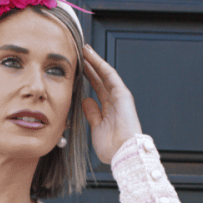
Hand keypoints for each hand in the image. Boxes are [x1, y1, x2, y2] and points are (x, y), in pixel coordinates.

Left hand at [81, 45, 142, 164]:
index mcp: (109, 110)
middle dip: (90, 66)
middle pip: (100, 79)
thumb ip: (92, 113)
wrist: (123, 153)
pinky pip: (110, 75)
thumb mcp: (96, 128)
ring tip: (84, 49)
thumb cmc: (112, 147)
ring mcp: (119, 97)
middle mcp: (115, 101)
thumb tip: (85, 100)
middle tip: (80, 54)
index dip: (89, 78)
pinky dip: (100, 64)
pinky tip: (91, 55)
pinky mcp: (122, 94)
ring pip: (105, 74)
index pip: (97, 89)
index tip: (79, 69)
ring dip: (94, 61)